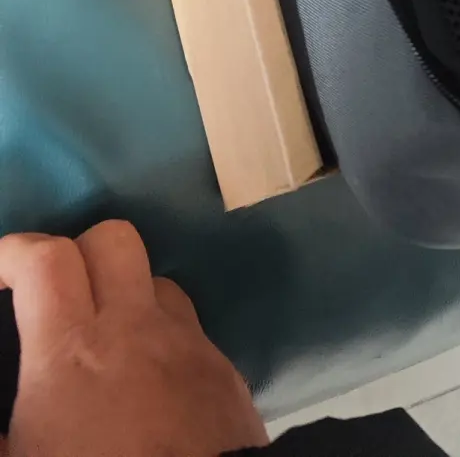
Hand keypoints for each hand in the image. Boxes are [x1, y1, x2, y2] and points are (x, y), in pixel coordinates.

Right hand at [0, 221, 267, 456]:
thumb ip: (2, 433)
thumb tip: (2, 421)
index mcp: (70, 351)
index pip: (46, 259)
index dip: (15, 251)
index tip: (0, 269)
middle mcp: (134, 328)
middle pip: (112, 239)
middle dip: (77, 251)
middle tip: (54, 294)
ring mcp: (187, 343)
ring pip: (156, 281)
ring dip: (126, 296)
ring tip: (104, 341)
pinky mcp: (224, 369)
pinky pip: (189, 329)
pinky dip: (161, 339)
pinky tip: (147, 383)